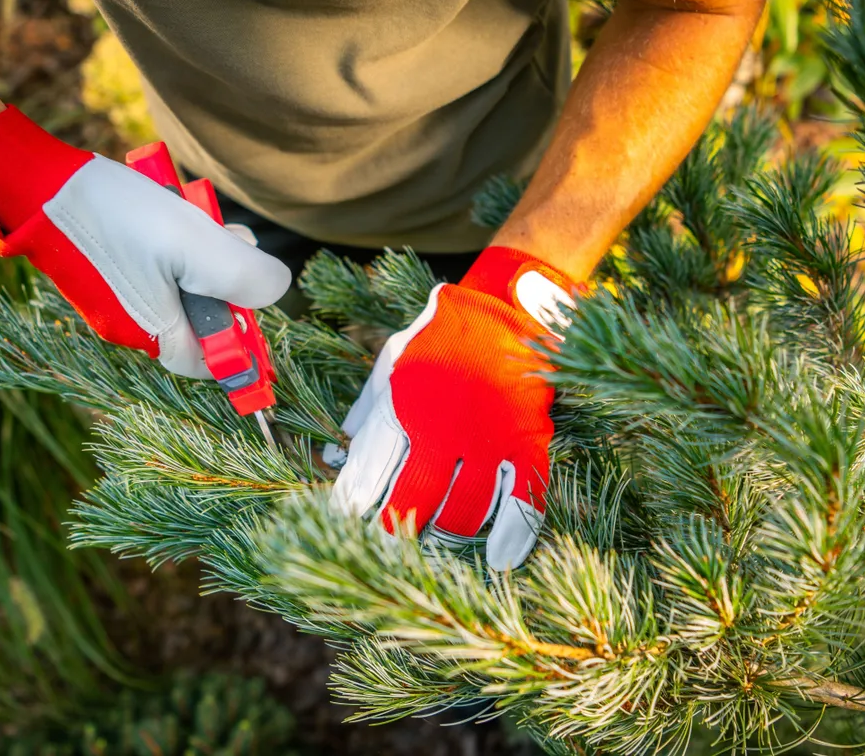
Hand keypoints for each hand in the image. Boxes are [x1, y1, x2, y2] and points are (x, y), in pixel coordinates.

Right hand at [0, 106, 290, 377]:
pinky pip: (157, 265)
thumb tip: (276, 292)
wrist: (38, 184)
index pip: (213, 360)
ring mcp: (115, 297)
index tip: (257, 304)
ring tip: (196, 216)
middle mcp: (131, 325)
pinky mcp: (106, 269)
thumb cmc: (118, 218)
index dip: (244, 339)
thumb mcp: (199, 246)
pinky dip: (175, 241)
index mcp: (153, 334)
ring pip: (183, 284)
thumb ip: (246, 278)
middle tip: (228, 238)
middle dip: (225, 280)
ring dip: (202, 251)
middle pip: (202, 317)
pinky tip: (173, 209)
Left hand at [330, 247, 576, 568]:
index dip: (353, 508)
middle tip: (394, 536)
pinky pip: (523, 502)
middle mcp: (443, 430)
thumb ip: (366, 411)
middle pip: (412, 505)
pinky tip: (498, 561)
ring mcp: (490, 441)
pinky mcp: (529, 443)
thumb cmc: (440, 337)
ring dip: (446, 534)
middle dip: (397, 529)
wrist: (507, 305)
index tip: (347, 522)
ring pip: (463, 514)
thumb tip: (336, 455)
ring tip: (437, 537)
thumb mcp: (391, 362)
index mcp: (402, 407)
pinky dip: (511, 537)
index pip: (367, 476)